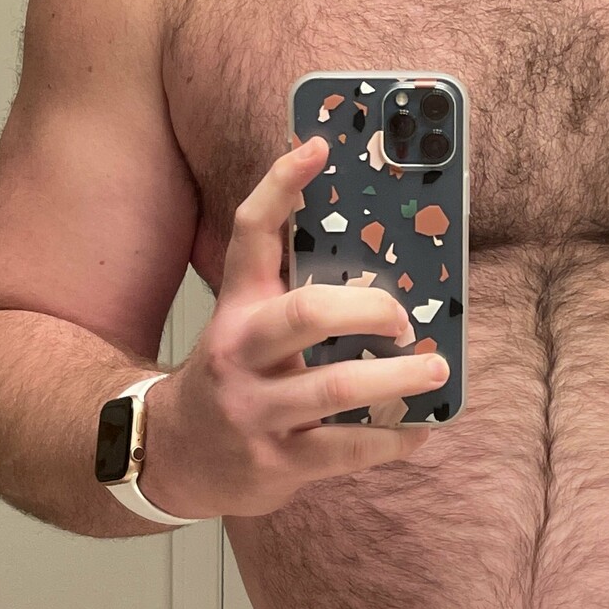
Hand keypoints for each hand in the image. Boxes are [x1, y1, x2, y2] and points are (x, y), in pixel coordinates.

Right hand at [140, 136, 448, 516]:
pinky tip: (419, 430)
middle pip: (307, 312)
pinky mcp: (275, 461)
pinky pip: (345, 449)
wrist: (173, 456)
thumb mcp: (247, 326)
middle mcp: (241, 351)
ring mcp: (256, 409)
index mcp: (238, 307)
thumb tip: (386, 264)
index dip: (281, 185)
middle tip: (406, 317)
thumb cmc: (234, 378)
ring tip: (435, 368)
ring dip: (397, 377)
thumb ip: (293, 293)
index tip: (320, 147)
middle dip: (369, 310)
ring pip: (335, 387)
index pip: (250, 233)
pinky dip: (392, 440)